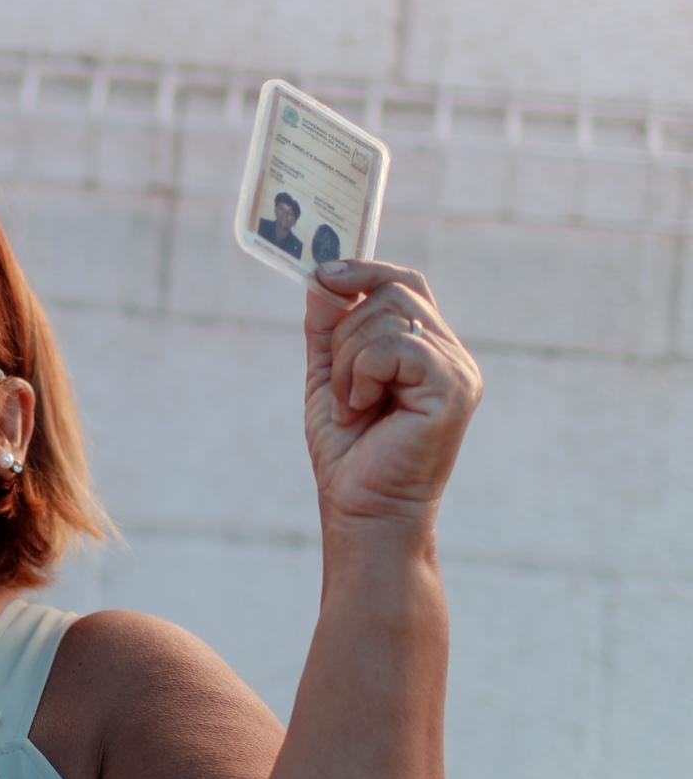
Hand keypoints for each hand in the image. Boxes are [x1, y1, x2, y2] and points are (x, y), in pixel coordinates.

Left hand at [302, 261, 482, 534]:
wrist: (361, 509)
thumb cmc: (349, 453)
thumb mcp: (328, 378)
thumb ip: (327, 330)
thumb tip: (321, 278)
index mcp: (427, 349)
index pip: (405, 284)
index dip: (365, 269)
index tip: (323, 274)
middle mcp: (450, 354)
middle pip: (391, 293)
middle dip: (344, 335)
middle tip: (341, 389)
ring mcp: (458, 369)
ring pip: (387, 317)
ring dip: (347, 363)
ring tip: (353, 407)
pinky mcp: (454, 387)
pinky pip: (395, 346)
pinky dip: (362, 375)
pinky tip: (364, 410)